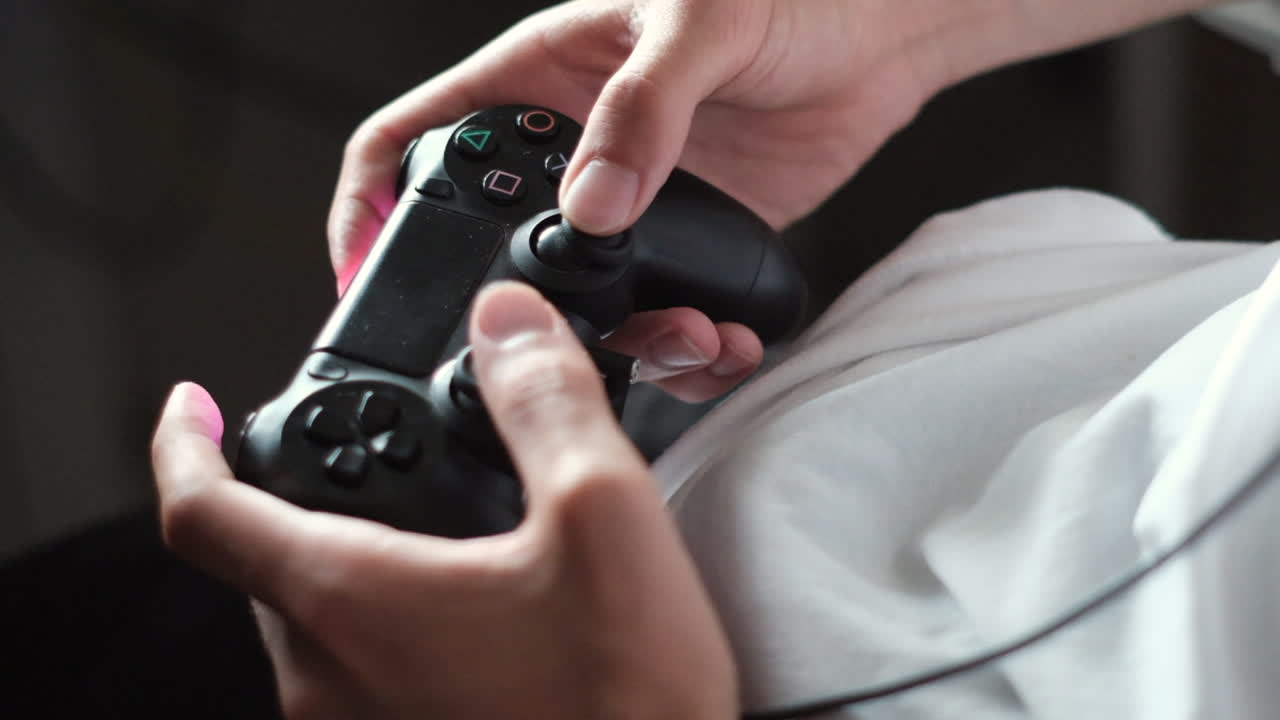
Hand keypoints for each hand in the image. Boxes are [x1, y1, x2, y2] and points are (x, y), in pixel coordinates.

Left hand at [151, 281, 736, 718]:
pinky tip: (483, 616)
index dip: (180, 444)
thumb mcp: (605, 520)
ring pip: (319, 619)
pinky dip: (392, 620)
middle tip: (381, 460)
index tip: (188, 407)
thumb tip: (507, 322)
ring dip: (361, 561)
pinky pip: (362, 671)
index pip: (201, 512)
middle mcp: (326, 677)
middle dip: (309, 495)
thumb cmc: (622, 708)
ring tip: (452, 534)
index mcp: (348, 601)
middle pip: (266, 561)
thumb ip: (545, 401)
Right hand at [327, 0, 952, 400]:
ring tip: (679, 339)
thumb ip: (642, 109)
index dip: (370, 201)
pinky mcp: (686, 247)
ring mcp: (629, 207)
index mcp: (540, 79)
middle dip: (510, 309)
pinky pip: (659, 315)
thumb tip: (592, 204)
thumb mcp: (700, 21)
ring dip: (615, 344)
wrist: (882, 34)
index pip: (419, 139)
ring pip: (580, 302)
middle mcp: (573, 153)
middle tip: (542, 350)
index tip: (360, 269)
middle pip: (493, 247)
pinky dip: (682, 349)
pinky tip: (717, 342)